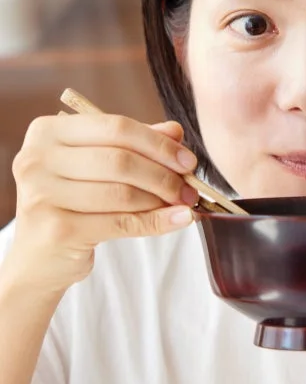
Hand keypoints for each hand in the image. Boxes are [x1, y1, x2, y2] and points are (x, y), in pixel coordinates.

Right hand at [6, 111, 198, 295]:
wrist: (38, 256)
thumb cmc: (71, 202)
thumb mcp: (98, 165)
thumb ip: (134, 145)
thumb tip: (175, 132)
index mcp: (48, 131)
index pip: (116, 127)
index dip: (158, 144)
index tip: (188, 160)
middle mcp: (37, 159)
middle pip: (120, 160)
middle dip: (163, 175)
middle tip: (189, 188)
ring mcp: (43, 195)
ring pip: (122, 192)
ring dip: (161, 200)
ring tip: (183, 204)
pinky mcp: (56, 229)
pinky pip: (120, 223)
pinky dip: (155, 221)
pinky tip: (178, 220)